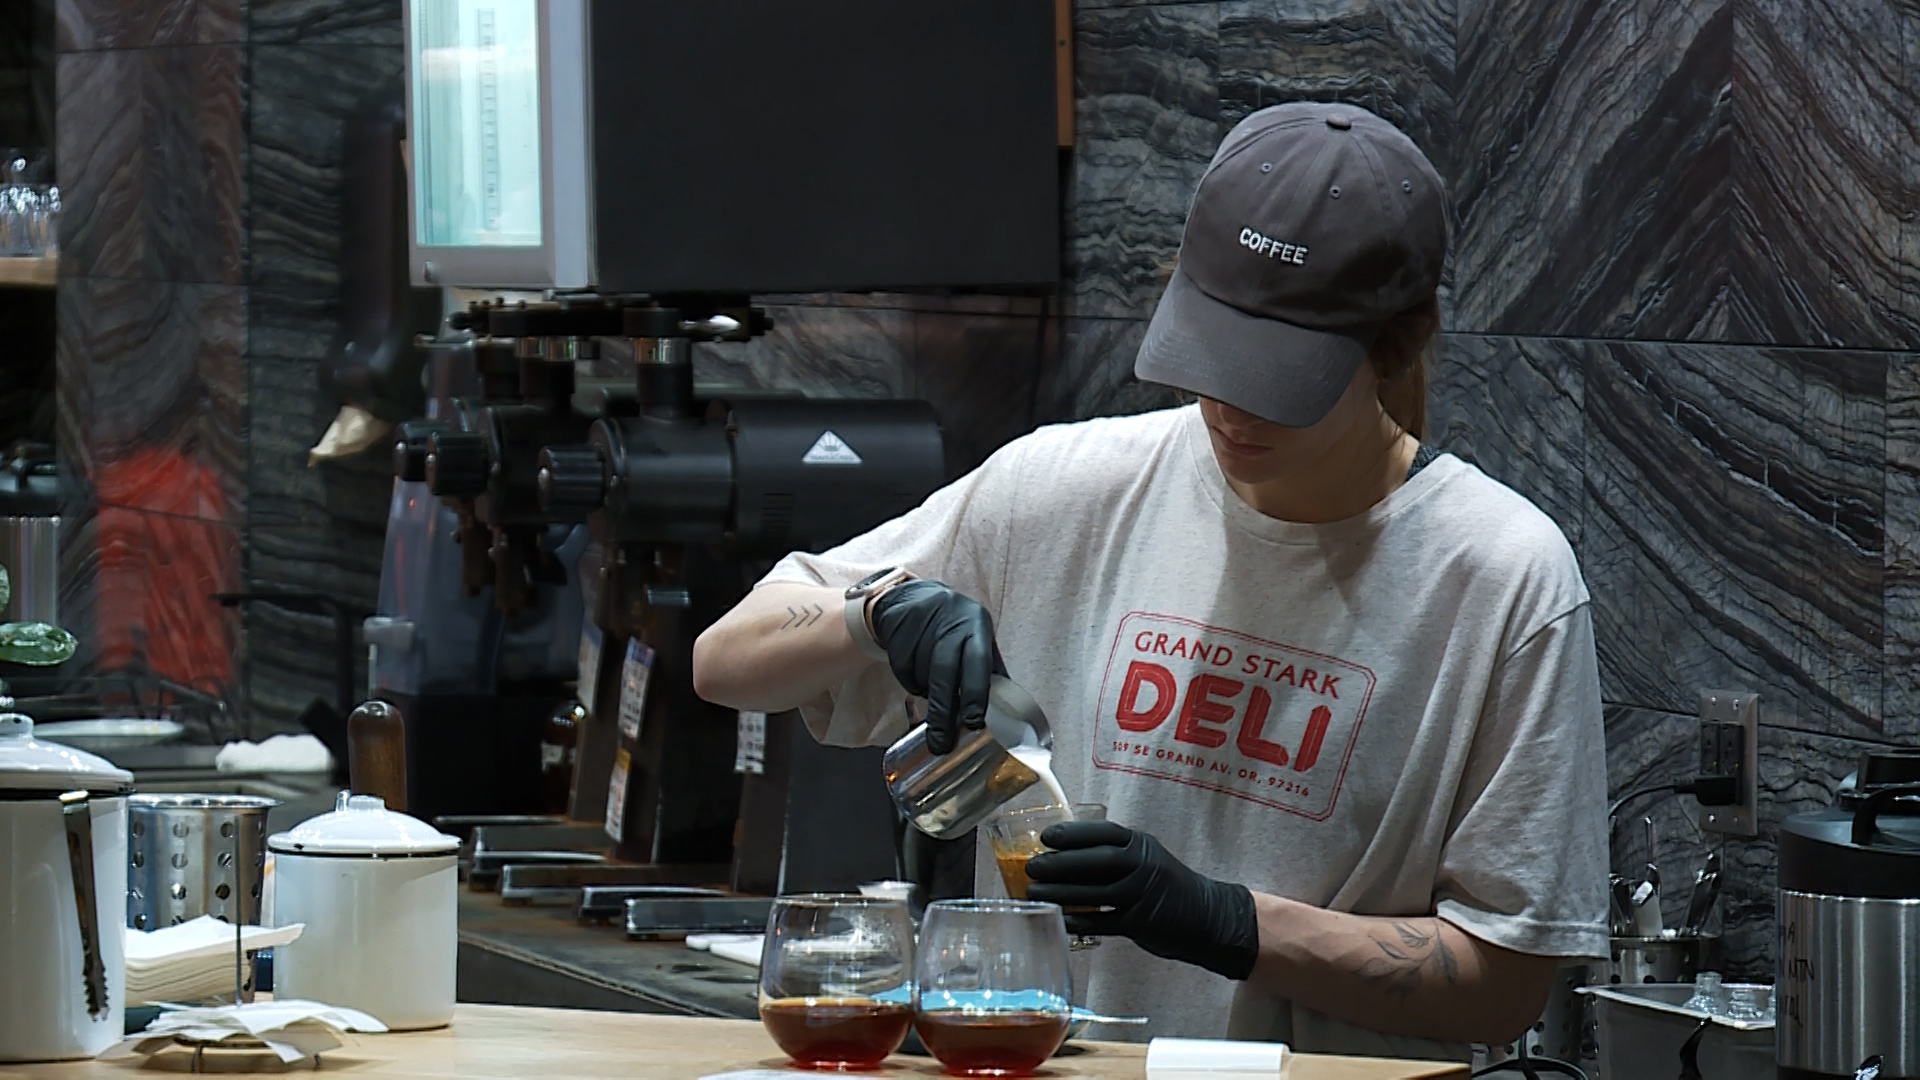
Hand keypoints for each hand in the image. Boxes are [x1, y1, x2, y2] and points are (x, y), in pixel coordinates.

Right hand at [868, 579, 1003, 754]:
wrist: (914, 599)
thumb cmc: (955, 628)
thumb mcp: (978, 639)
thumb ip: (989, 671)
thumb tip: (1006, 713)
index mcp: (976, 626)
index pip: (978, 662)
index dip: (975, 693)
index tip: (974, 723)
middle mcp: (950, 624)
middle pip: (944, 673)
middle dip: (943, 711)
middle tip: (942, 744)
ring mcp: (921, 628)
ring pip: (923, 678)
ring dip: (928, 694)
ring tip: (934, 690)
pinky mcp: (898, 634)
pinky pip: (904, 675)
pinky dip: (912, 683)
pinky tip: (918, 672)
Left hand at [1025, 821, 1257, 979]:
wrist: (1207, 916)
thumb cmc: (1167, 884)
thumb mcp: (1147, 857)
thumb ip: (1115, 853)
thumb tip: (1064, 852)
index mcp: (1141, 844)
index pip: (1104, 832)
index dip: (1073, 833)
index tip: (1046, 837)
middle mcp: (1143, 865)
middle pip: (1096, 861)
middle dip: (1060, 863)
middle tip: (1032, 866)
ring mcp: (1143, 895)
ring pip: (1095, 892)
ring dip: (1061, 892)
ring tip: (1034, 891)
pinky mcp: (1142, 923)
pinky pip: (1103, 922)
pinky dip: (1079, 920)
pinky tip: (1058, 919)